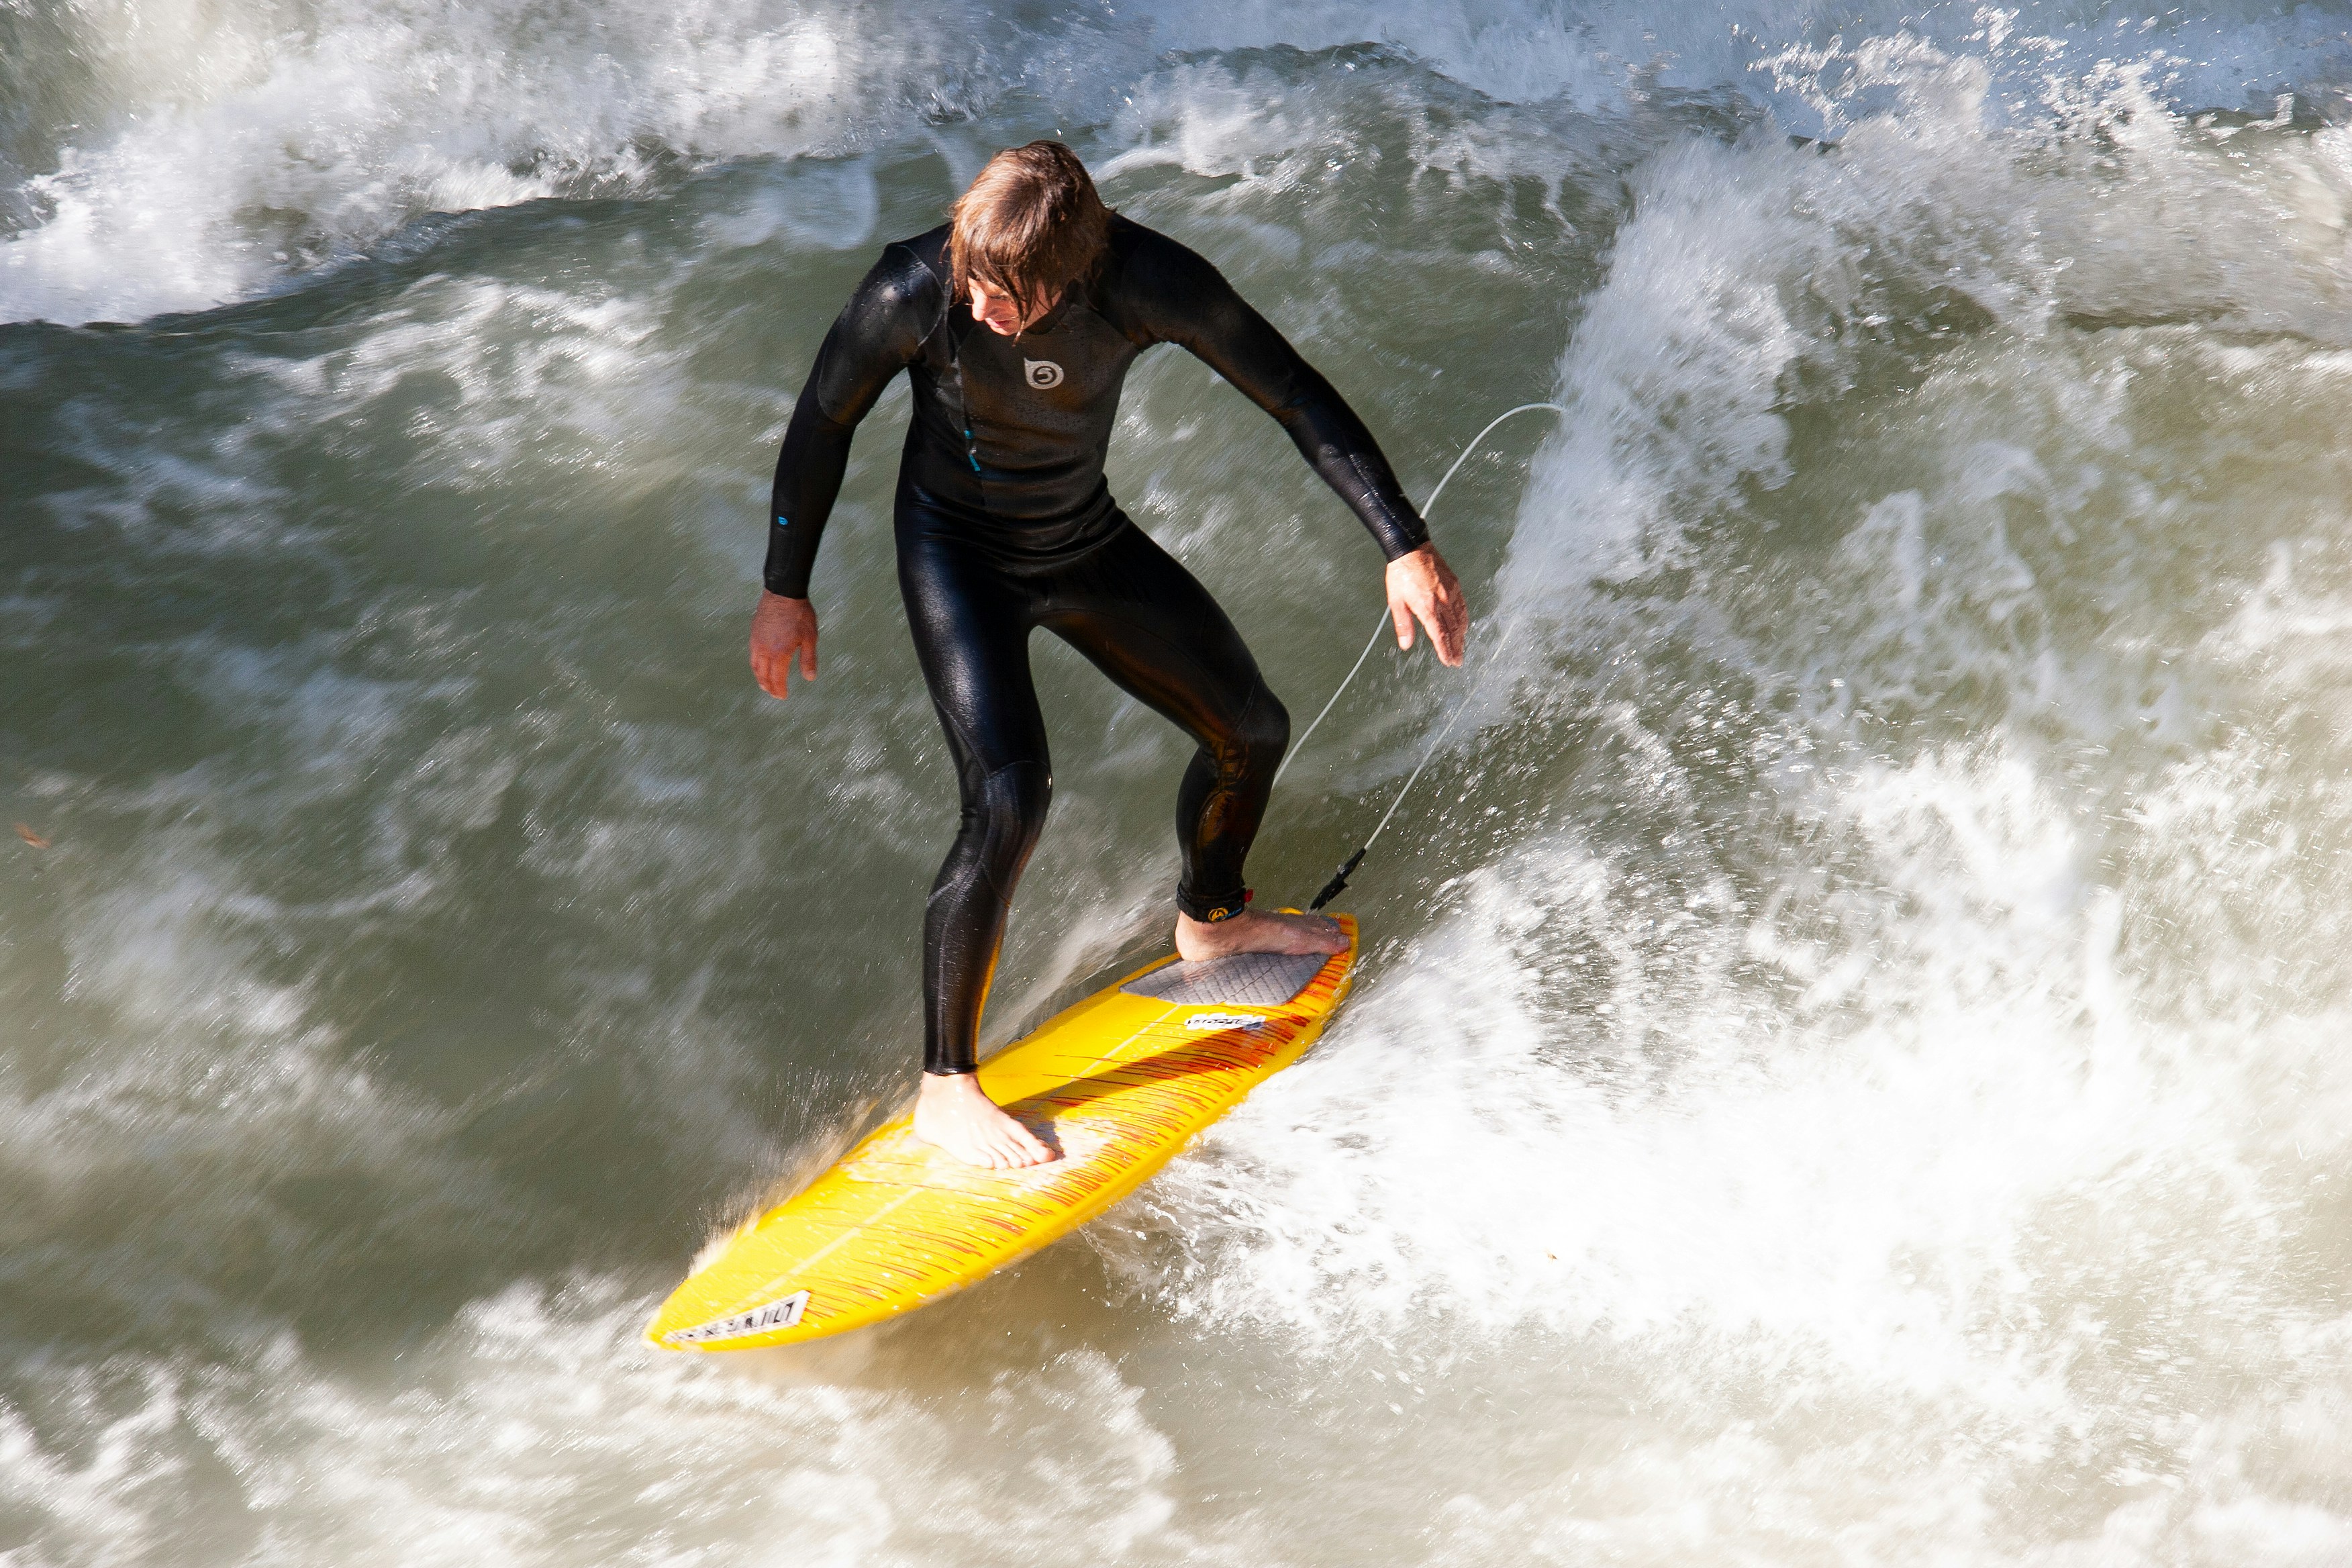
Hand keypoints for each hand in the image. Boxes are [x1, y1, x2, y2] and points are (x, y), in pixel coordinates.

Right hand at [749, 591, 817, 698]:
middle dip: (769, 687)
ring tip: (764, 684)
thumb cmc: (799, 614)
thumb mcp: (809, 638)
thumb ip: (808, 659)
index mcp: (780, 653)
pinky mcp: (754, 633)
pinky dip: (756, 665)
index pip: (777, 678)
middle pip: (763, 675)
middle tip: (773, 694)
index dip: (779, 689)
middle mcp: (765, 650)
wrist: (783, 592)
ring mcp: (757, 641)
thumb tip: (809, 678)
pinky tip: (760, 664)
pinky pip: (752, 654)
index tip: (782, 696)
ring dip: (759, 677)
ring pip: (755, 666)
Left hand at [1385, 544, 1467, 666]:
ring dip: (1461, 636)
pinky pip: (1463, 606)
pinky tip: (1464, 626)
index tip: (1449, 661)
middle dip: (1456, 648)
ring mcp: (1451, 592)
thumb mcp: (1395, 601)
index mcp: (1427, 607)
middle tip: (1457, 660)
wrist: (1411, 548)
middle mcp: (1442, 601)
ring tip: (1461, 648)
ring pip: (1460, 619)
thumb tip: (1406, 645)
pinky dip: (1464, 619)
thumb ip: (1403, 625)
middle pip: (1452, 630)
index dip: (1445, 650)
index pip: (1439, 635)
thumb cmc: (1400, 574)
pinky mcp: (1454, 585)